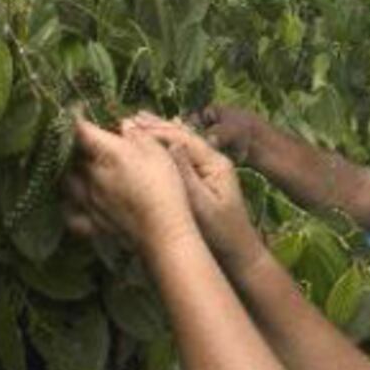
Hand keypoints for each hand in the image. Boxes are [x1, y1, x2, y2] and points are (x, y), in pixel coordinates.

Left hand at [63, 114, 195, 252]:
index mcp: (106, 154)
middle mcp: (90, 175)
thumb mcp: (158, 152)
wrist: (164, 232)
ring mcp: (88, 200)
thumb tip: (123, 124)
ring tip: (81, 169)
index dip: (77, 114)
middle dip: (80, 146)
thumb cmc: (165, 188)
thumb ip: (137, 136)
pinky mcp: (92, 222)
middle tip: (91, 141)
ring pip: (68, 181)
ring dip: (71, 172)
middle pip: (74, 155)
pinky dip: (69, 206)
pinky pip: (70, 213)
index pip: (81, 128)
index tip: (78, 107)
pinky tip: (74, 202)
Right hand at [124, 111, 262, 267]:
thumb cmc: (221, 232)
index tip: (132, 128)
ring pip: (183, 143)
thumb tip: (173, 145)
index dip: (157, 132)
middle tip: (130, 118)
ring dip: (161, 131)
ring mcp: (211, 167)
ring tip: (139, 120)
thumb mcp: (202, 205)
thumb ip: (187, 175)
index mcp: (216, 164)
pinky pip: (185, 154)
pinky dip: (169, 143)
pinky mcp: (206, 176)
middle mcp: (215, 160)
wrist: (238, 250)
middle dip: (157, 127)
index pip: (183, 141)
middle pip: (184, 137)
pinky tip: (158, 135)